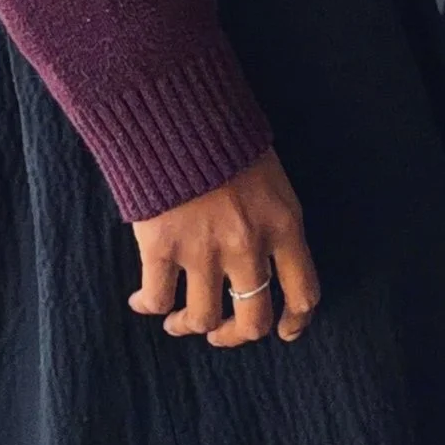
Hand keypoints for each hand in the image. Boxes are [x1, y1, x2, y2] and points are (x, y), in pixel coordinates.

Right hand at [129, 149, 319, 347]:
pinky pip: (157, 298)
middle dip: (235, 335)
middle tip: (220, 333)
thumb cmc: (226, 136)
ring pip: (204, 318)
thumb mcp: (270, 179)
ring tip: (177, 321)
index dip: (295, 322)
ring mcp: (204, 250)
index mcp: (283, 226)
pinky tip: (141, 301)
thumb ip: (273, 222)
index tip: (283, 331)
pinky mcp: (162, 246)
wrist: (179, 109)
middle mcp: (248, 246)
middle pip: (252, 319)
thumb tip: (267, 259)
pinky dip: (149, 306)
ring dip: (189, 326)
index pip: (303, 293)